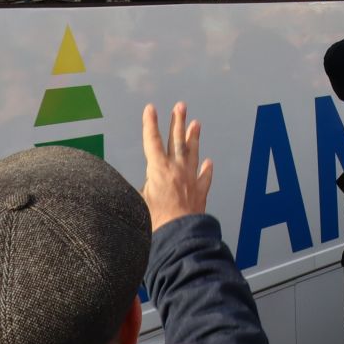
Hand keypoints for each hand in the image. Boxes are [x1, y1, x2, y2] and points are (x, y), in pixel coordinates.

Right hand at [141, 103, 213, 230]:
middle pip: (177, 141)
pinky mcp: (200, 193)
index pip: (153, 141)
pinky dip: (207, 169)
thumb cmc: (155, 223)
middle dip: (177, 122)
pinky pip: (205, 177)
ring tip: (196, 123)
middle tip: (180, 106)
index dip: (150, 124)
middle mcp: (177, 170)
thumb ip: (136, 191)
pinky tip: (209, 162)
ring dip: (194, 138)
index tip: (150, 109)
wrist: (179, 237)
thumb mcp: (137, 203)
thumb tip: (134, 185)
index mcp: (159, 170)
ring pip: (193, 154)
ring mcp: (191, 180)